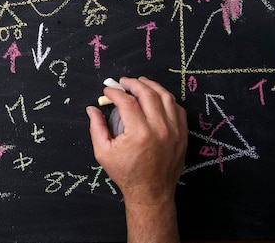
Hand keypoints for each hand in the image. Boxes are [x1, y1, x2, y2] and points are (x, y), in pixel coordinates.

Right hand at [86, 76, 186, 205]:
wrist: (151, 192)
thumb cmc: (127, 174)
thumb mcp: (103, 152)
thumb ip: (96, 127)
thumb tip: (92, 109)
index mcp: (139, 134)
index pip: (127, 102)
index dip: (115, 92)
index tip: (108, 91)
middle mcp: (159, 130)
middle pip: (148, 94)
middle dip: (133, 84)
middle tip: (123, 82)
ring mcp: (174, 132)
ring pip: (166, 97)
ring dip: (152, 86)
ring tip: (140, 83)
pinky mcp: (182, 135)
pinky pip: (177, 109)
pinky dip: (167, 99)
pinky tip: (156, 97)